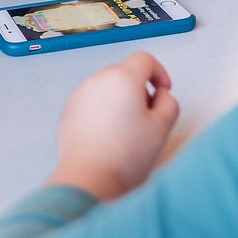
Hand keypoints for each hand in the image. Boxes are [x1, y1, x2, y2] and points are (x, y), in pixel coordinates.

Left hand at [48, 53, 178, 200]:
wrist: (89, 178)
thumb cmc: (125, 156)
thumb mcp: (162, 127)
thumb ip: (169, 101)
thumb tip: (161, 94)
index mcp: (122, 78)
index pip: (144, 59)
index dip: (159, 73)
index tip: (163, 91)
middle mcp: (98, 80)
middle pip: (125, 73)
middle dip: (139, 89)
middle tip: (146, 117)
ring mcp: (80, 94)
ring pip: (107, 88)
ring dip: (120, 100)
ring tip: (126, 131)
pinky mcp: (69, 110)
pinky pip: (92, 101)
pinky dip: (102, 111)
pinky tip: (108, 136)